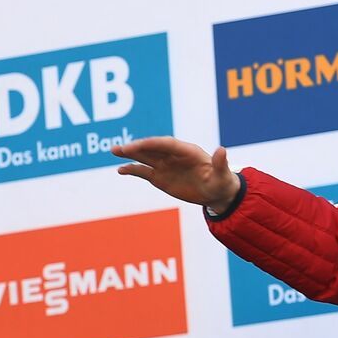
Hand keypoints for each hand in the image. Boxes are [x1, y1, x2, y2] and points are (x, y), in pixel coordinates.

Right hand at [113, 136, 241, 213]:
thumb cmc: (222, 182)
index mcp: (188, 151)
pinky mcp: (161, 177)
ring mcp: (166, 166)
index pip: (167, 144)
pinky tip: (121, 170)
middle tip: (121, 148)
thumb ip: (220, 163)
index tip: (138, 145)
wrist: (216, 194)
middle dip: (137, 147)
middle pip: (153, 148)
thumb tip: (221, 150)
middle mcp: (174, 156)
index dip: (152, 144)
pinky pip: (144, 172)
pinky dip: (133, 170)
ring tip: (114, 151)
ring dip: (130, 154)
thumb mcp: (223, 175)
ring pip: (145, 157)